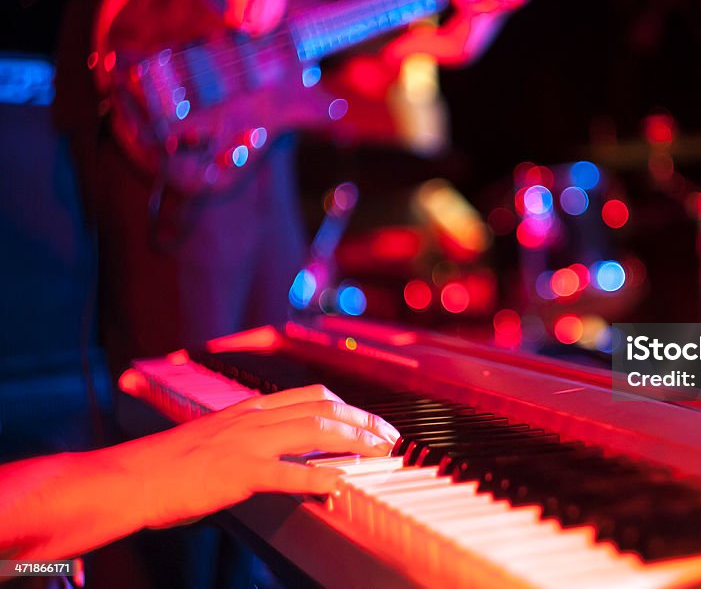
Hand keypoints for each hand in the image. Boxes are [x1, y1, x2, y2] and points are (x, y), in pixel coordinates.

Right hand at [115, 380, 399, 527]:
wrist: (132, 476)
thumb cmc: (169, 464)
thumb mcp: (216, 437)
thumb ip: (250, 437)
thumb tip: (282, 450)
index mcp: (248, 408)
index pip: (311, 395)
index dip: (348, 406)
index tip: (371, 420)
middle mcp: (253, 418)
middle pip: (323, 409)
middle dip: (363, 421)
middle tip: (389, 437)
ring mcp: (247, 443)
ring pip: (315, 431)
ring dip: (354, 442)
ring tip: (379, 454)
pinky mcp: (238, 472)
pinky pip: (288, 472)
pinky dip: (320, 476)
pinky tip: (340, 484)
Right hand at [203, 0, 289, 34]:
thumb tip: (258, 27)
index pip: (276, 15)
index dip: (263, 26)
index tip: (252, 30)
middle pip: (266, 24)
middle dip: (252, 28)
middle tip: (239, 26)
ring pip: (253, 25)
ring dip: (240, 25)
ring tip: (229, 17)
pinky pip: (238, 21)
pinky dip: (230, 21)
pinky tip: (225, 16)